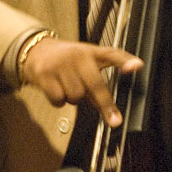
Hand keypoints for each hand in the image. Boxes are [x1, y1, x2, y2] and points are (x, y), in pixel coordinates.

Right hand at [20, 36, 142, 126]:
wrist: (35, 50)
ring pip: (76, 96)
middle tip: (114, 121)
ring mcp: (61, 65)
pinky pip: (59, 99)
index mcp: (91, 52)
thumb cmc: (65, 60)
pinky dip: (58, 101)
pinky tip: (56, 89)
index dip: (124, 61)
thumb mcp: (83, 63)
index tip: (136, 67)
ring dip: (74, 99)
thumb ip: (96, 83)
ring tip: (68, 87)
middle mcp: (78, 56)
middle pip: (96, 84)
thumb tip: (108, 109)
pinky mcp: (45, 74)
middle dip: (106, 105)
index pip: (112, 53)